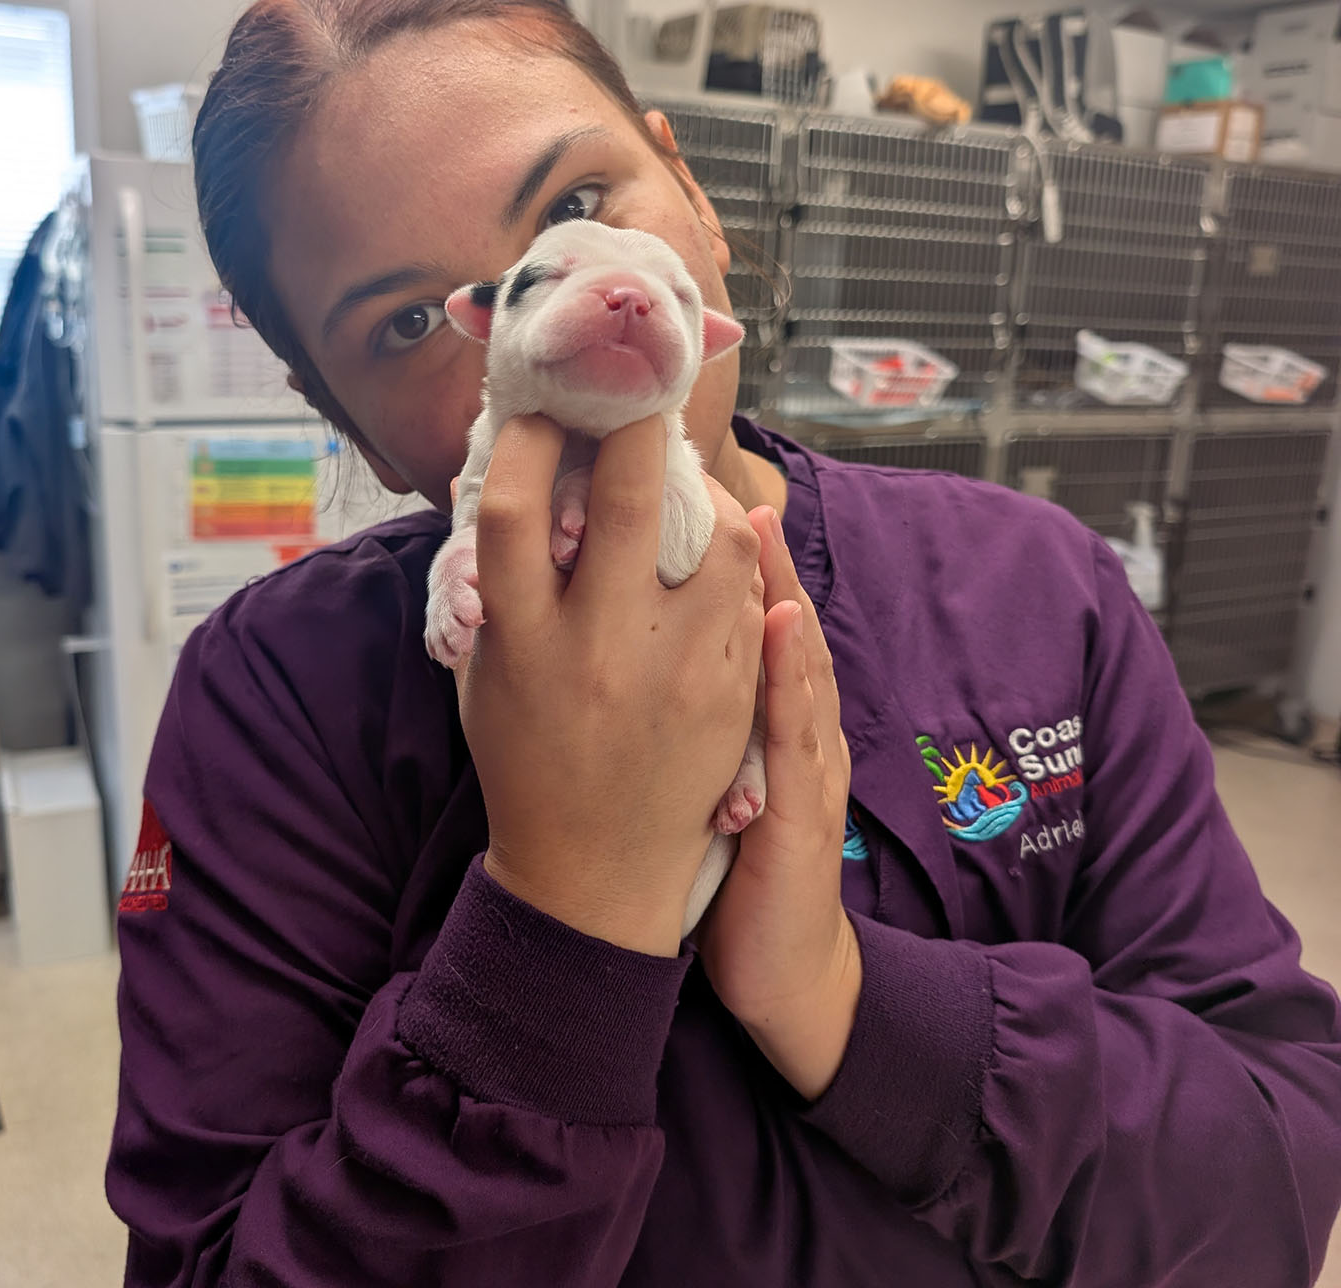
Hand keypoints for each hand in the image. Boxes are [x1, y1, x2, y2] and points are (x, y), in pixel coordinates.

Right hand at [453, 414, 765, 956]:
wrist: (595, 874)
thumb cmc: (527, 761)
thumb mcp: (486, 679)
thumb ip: (498, 591)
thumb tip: (523, 489)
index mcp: (521, 642)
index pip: (512, 508)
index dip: (525, 439)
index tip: (544, 412)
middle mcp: (599, 649)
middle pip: (622, 498)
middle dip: (633, 424)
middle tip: (636, 395)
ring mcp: (676, 671)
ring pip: (723, 538)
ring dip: (710, 496)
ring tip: (691, 495)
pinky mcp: (731, 694)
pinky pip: (753, 595)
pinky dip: (739, 564)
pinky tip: (719, 563)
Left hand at [695, 508, 858, 1099]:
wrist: (779, 966)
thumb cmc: (736, 863)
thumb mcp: (715, 776)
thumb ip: (698, 715)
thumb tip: (648, 651)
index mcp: (767, 724)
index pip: (751, 631)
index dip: (733, 566)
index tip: (698, 500)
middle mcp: (794, 733)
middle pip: (779, 633)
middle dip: (757, 559)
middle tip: (728, 487)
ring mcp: (805, 769)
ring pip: (795, 671)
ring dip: (780, 596)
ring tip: (757, 529)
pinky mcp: (802, 814)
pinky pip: (793, 739)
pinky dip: (789, 680)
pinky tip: (779, 629)